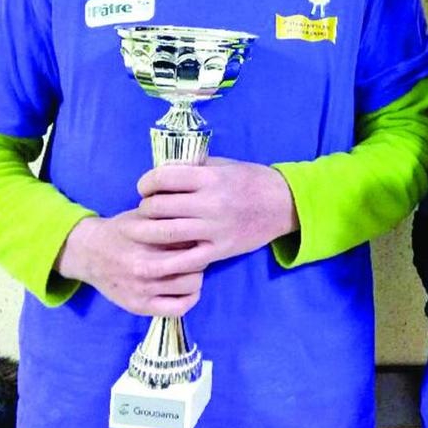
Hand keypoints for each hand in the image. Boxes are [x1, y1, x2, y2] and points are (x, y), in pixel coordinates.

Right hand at [55, 210, 207, 315]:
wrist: (89, 253)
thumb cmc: (122, 231)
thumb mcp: (143, 215)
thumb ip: (169, 215)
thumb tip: (200, 218)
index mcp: (148, 238)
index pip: (191, 239)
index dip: (200, 236)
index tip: (199, 236)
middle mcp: (145, 265)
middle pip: (196, 261)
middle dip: (201, 255)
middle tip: (197, 253)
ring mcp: (142, 288)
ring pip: (191, 284)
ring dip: (196, 275)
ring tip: (190, 269)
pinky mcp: (140, 306)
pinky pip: (178, 308)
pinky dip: (190, 299)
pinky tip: (187, 289)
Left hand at [136, 157, 298, 263]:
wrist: (283, 204)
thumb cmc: (250, 180)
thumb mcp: (223, 165)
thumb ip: (194, 167)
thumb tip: (162, 170)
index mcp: (210, 178)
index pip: (162, 178)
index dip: (146, 183)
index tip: (145, 187)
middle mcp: (210, 203)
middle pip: (159, 207)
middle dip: (144, 208)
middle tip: (145, 209)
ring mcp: (214, 230)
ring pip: (165, 234)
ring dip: (146, 231)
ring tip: (145, 229)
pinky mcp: (219, 251)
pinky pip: (184, 261)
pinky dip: (163, 262)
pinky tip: (153, 259)